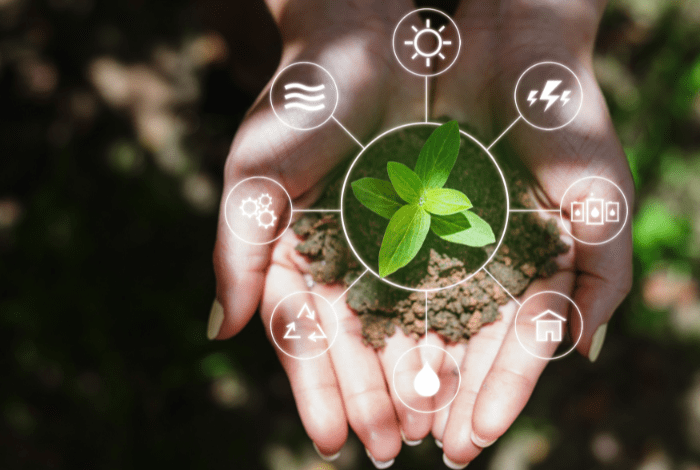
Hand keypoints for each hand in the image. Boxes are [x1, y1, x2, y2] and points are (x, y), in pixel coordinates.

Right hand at [209, 0, 433, 463]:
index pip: (303, 338)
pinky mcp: (431, 227)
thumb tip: (222, 331)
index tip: (330, 440)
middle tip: (388, 450)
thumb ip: (237, 252)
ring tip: (424, 430)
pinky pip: (442, 287)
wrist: (360, 43)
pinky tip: (458, 371)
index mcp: (291, 258)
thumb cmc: (297, 104)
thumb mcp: (255, 176)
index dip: (315, 390)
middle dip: (370, 399)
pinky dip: (448, 329)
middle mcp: (339, 262)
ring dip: (410, 379)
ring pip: (401, 327)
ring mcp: (386, 248)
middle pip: (356, 346)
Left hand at [430, 0, 633, 465]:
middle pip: (474, 346)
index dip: (502, 395)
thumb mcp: (602, 196)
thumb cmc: (570, 119)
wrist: (514, 46)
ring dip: (415, 373)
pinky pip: (397, 274)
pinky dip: (385, 316)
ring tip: (397, 423)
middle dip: (454, 400)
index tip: (477, 440)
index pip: (523, 347)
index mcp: (548, 270)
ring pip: (432, 321)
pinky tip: (368, 357)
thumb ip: (603, 274)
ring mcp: (459, 244)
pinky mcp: (418, 217)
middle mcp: (500, 266)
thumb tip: (581, 354)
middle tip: (433, 452)